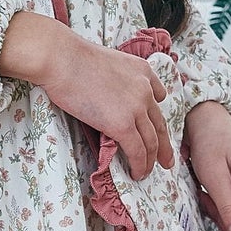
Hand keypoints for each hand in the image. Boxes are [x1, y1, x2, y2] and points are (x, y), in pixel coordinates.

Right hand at [0, 12, 174, 178]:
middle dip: (164, 145)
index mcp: (142, 71)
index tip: (157, 127)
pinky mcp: (123, 125)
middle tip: (167, 160)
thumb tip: (106, 94)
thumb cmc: (71, 58)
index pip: (158, 96)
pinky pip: (137, 151)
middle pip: (159, 123)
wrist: (63, 59)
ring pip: (151, 141)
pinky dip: (139, 164)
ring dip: (151, 160)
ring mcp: (136, 108)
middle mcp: (145, 90)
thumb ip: (116, 78)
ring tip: (146, 172)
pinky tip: (136, 173)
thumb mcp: (106, 61)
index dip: (157, 115)